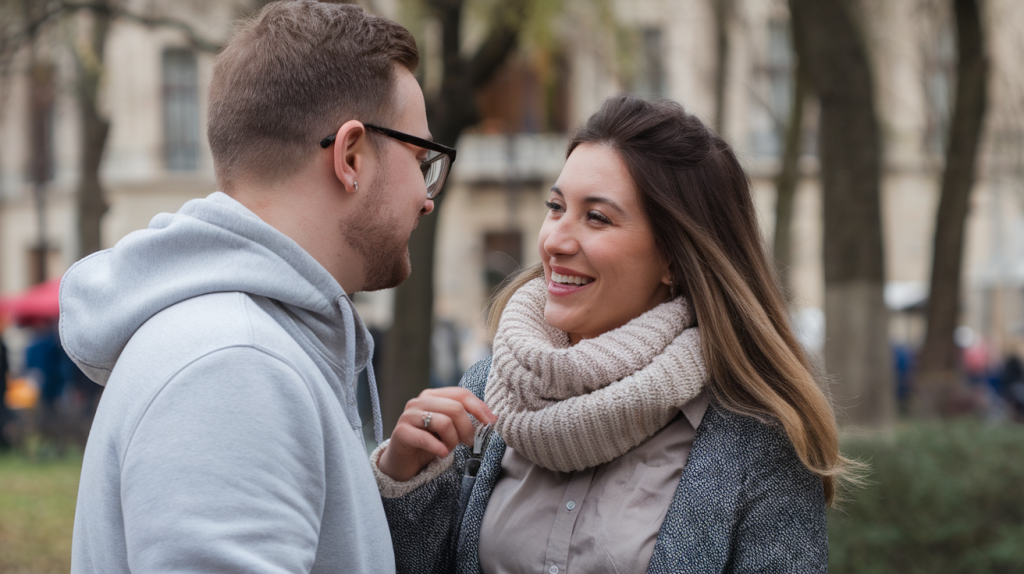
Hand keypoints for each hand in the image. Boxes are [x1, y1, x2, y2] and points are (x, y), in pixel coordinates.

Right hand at [377, 387, 496, 481]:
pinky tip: (442, 454)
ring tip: (449, 449)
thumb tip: (491, 418)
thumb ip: (464, 420)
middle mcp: (420, 401)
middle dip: (467, 428)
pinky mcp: (401, 432)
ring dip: (452, 440)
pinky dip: (438, 447)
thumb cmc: (429, 444)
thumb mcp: (449, 429)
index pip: (461, 394)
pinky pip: (426, 438)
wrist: (403, 463)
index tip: (492, 422)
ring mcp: (408, 416)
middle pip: (455, 408)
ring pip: (443, 422)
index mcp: (433, 396)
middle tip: (469, 443)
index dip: (479, 408)